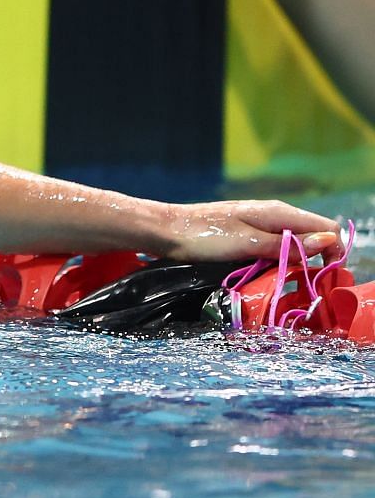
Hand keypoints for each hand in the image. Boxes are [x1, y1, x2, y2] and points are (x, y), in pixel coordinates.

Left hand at [162, 199, 343, 264]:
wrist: (165, 230)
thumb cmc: (204, 236)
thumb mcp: (249, 243)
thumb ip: (286, 245)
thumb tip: (326, 242)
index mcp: (278, 213)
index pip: (325, 227)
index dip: (332, 250)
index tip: (325, 275)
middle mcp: (273, 215)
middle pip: (312, 236)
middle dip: (317, 259)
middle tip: (309, 284)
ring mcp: (259, 224)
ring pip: (293, 244)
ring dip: (296, 262)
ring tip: (288, 282)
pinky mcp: (246, 235)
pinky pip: (274, 248)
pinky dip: (277, 261)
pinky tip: (269, 274)